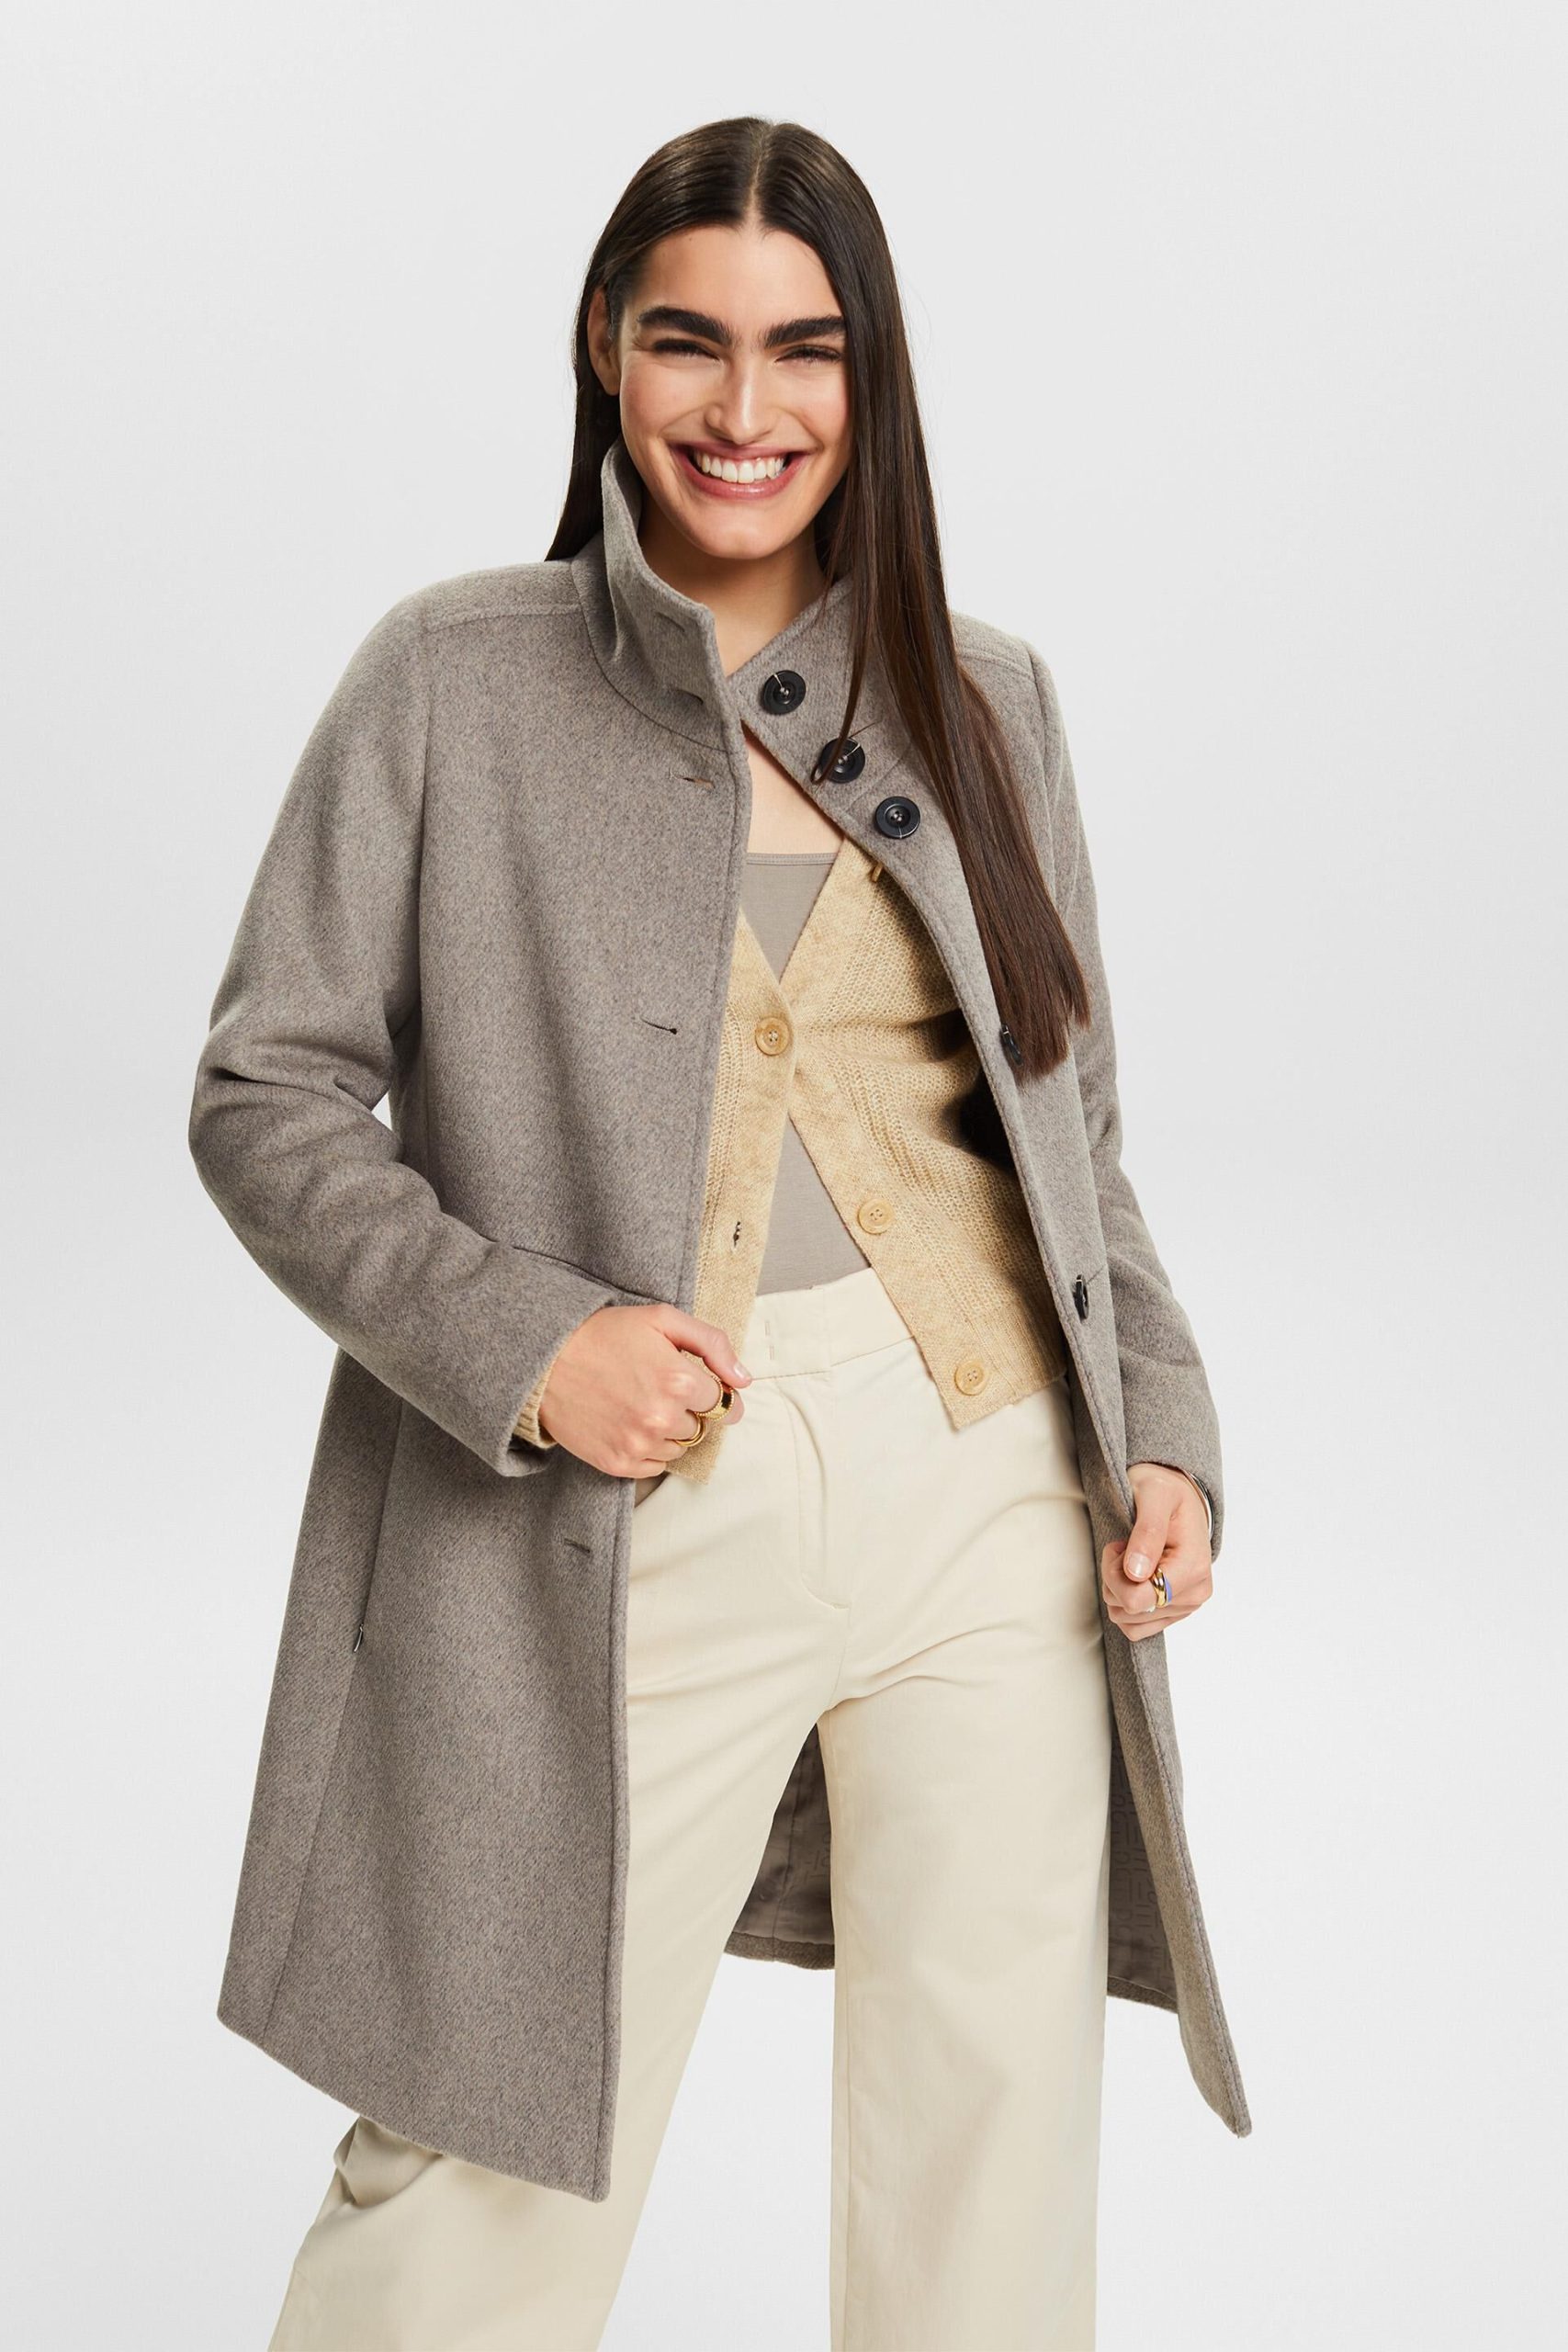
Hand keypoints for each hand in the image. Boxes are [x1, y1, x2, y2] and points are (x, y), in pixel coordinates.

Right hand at [536, 1302, 750, 1477]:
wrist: (545, 1363)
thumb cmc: (604, 1335)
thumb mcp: (662, 1319)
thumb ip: (712, 1344)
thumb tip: (744, 1380)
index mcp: (678, 1381)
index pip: (722, 1401)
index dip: (711, 1390)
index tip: (695, 1384)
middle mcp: (662, 1419)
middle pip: (701, 1426)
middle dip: (687, 1408)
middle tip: (655, 1387)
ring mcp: (639, 1445)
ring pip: (679, 1447)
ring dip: (669, 1430)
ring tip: (639, 1404)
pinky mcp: (618, 1463)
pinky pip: (655, 1466)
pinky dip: (649, 1449)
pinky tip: (629, 1423)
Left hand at [1100, 1462, 1213, 1642]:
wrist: (1177, 1498)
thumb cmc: (1163, 1491)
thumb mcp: (1153, 1495)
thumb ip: (1147, 1531)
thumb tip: (1136, 1573)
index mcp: (1194, 1567)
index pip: (1139, 1599)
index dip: (1115, 1575)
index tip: (1119, 1546)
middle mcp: (1195, 1593)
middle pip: (1130, 1609)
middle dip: (1114, 1579)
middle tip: (1122, 1548)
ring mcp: (1186, 1606)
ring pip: (1128, 1620)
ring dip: (1117, 1589)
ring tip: (1130, 1558)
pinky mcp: (1174, 1612)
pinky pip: (1135, 1628)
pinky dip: (1124, 1603)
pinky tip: (1133, 1576)